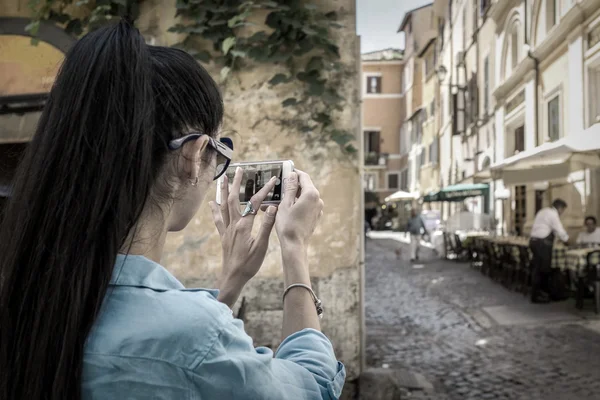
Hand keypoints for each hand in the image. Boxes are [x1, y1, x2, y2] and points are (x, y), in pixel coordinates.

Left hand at [209, 168, 277, 306]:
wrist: (233, 277)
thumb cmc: (249, 264)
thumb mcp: (262, 246)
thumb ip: (266, 225)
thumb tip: (272, 207)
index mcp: (244, 226)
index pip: (255, 203)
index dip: (264, 190)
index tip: (272, 180)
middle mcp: (233, 224)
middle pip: (233, 199)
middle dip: (237, 183)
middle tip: (239, 169)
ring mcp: (227, 230)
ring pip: (223, 206)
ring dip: (223, 191)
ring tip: (223, 178)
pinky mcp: (223, 236)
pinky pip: (217, 219)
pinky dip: (214, 209)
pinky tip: (212, 202)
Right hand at [275, 170, 323, 248]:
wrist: (295, 245)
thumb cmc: (288, 224)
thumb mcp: (285, 203)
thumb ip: (290, 187)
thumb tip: (292, 174)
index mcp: (311, 194)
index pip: (303, 176)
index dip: (294, 173)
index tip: (285, 171)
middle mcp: (318, 200)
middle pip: (305, 186)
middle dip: (291, 186)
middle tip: (279, 187)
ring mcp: (318, 209)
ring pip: (304, 197)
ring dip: (292, 196)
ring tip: (277, 200)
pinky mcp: (316, 216)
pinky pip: (306, 206)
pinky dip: (296, 204)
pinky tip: (285, 209)